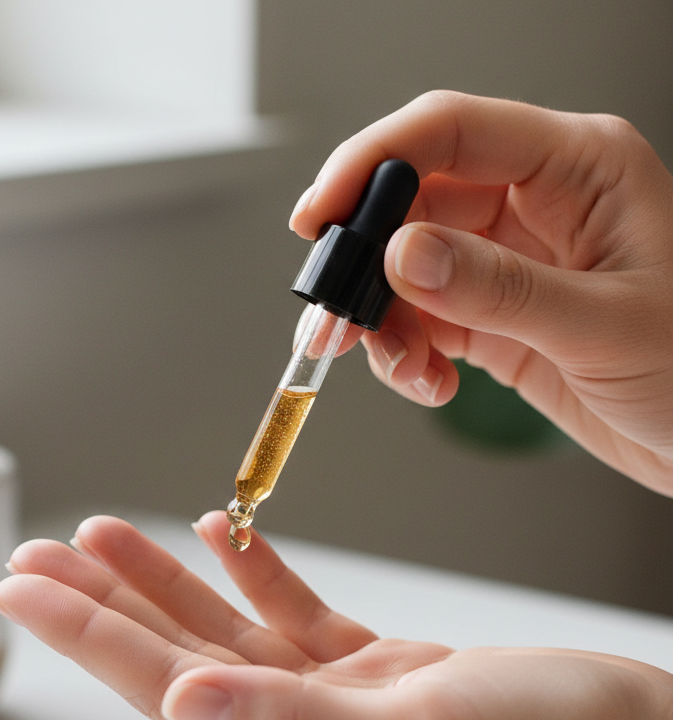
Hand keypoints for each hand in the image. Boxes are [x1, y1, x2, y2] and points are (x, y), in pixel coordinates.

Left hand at [0, 512, 672, 719]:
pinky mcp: (378, 670)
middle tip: (30, 552)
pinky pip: (293, 614)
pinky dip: (254, 570)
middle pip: (170, 653)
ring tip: (101, 530)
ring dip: (161, 579)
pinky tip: (224, 531)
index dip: (80, 631)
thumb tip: (185, 700)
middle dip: (95, 601)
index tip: (16, 584)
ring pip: (221, 629)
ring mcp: (335, 700)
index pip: (155, 681)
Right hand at [291, 91, 672, 495]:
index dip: (372, 163)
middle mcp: (535, 203)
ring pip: (403, 268)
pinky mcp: (491, 313)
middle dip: (364, 262)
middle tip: (332, 315)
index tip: (321, 215)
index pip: (451, 131)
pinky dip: (405, 354)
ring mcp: (508, 259)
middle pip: (412, 203)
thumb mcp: (604, 326)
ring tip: (400, 368)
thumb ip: (499, 289)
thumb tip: (404, 256)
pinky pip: (419, 318)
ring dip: (380, 321)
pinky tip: (430, 383)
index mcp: (578, 167)